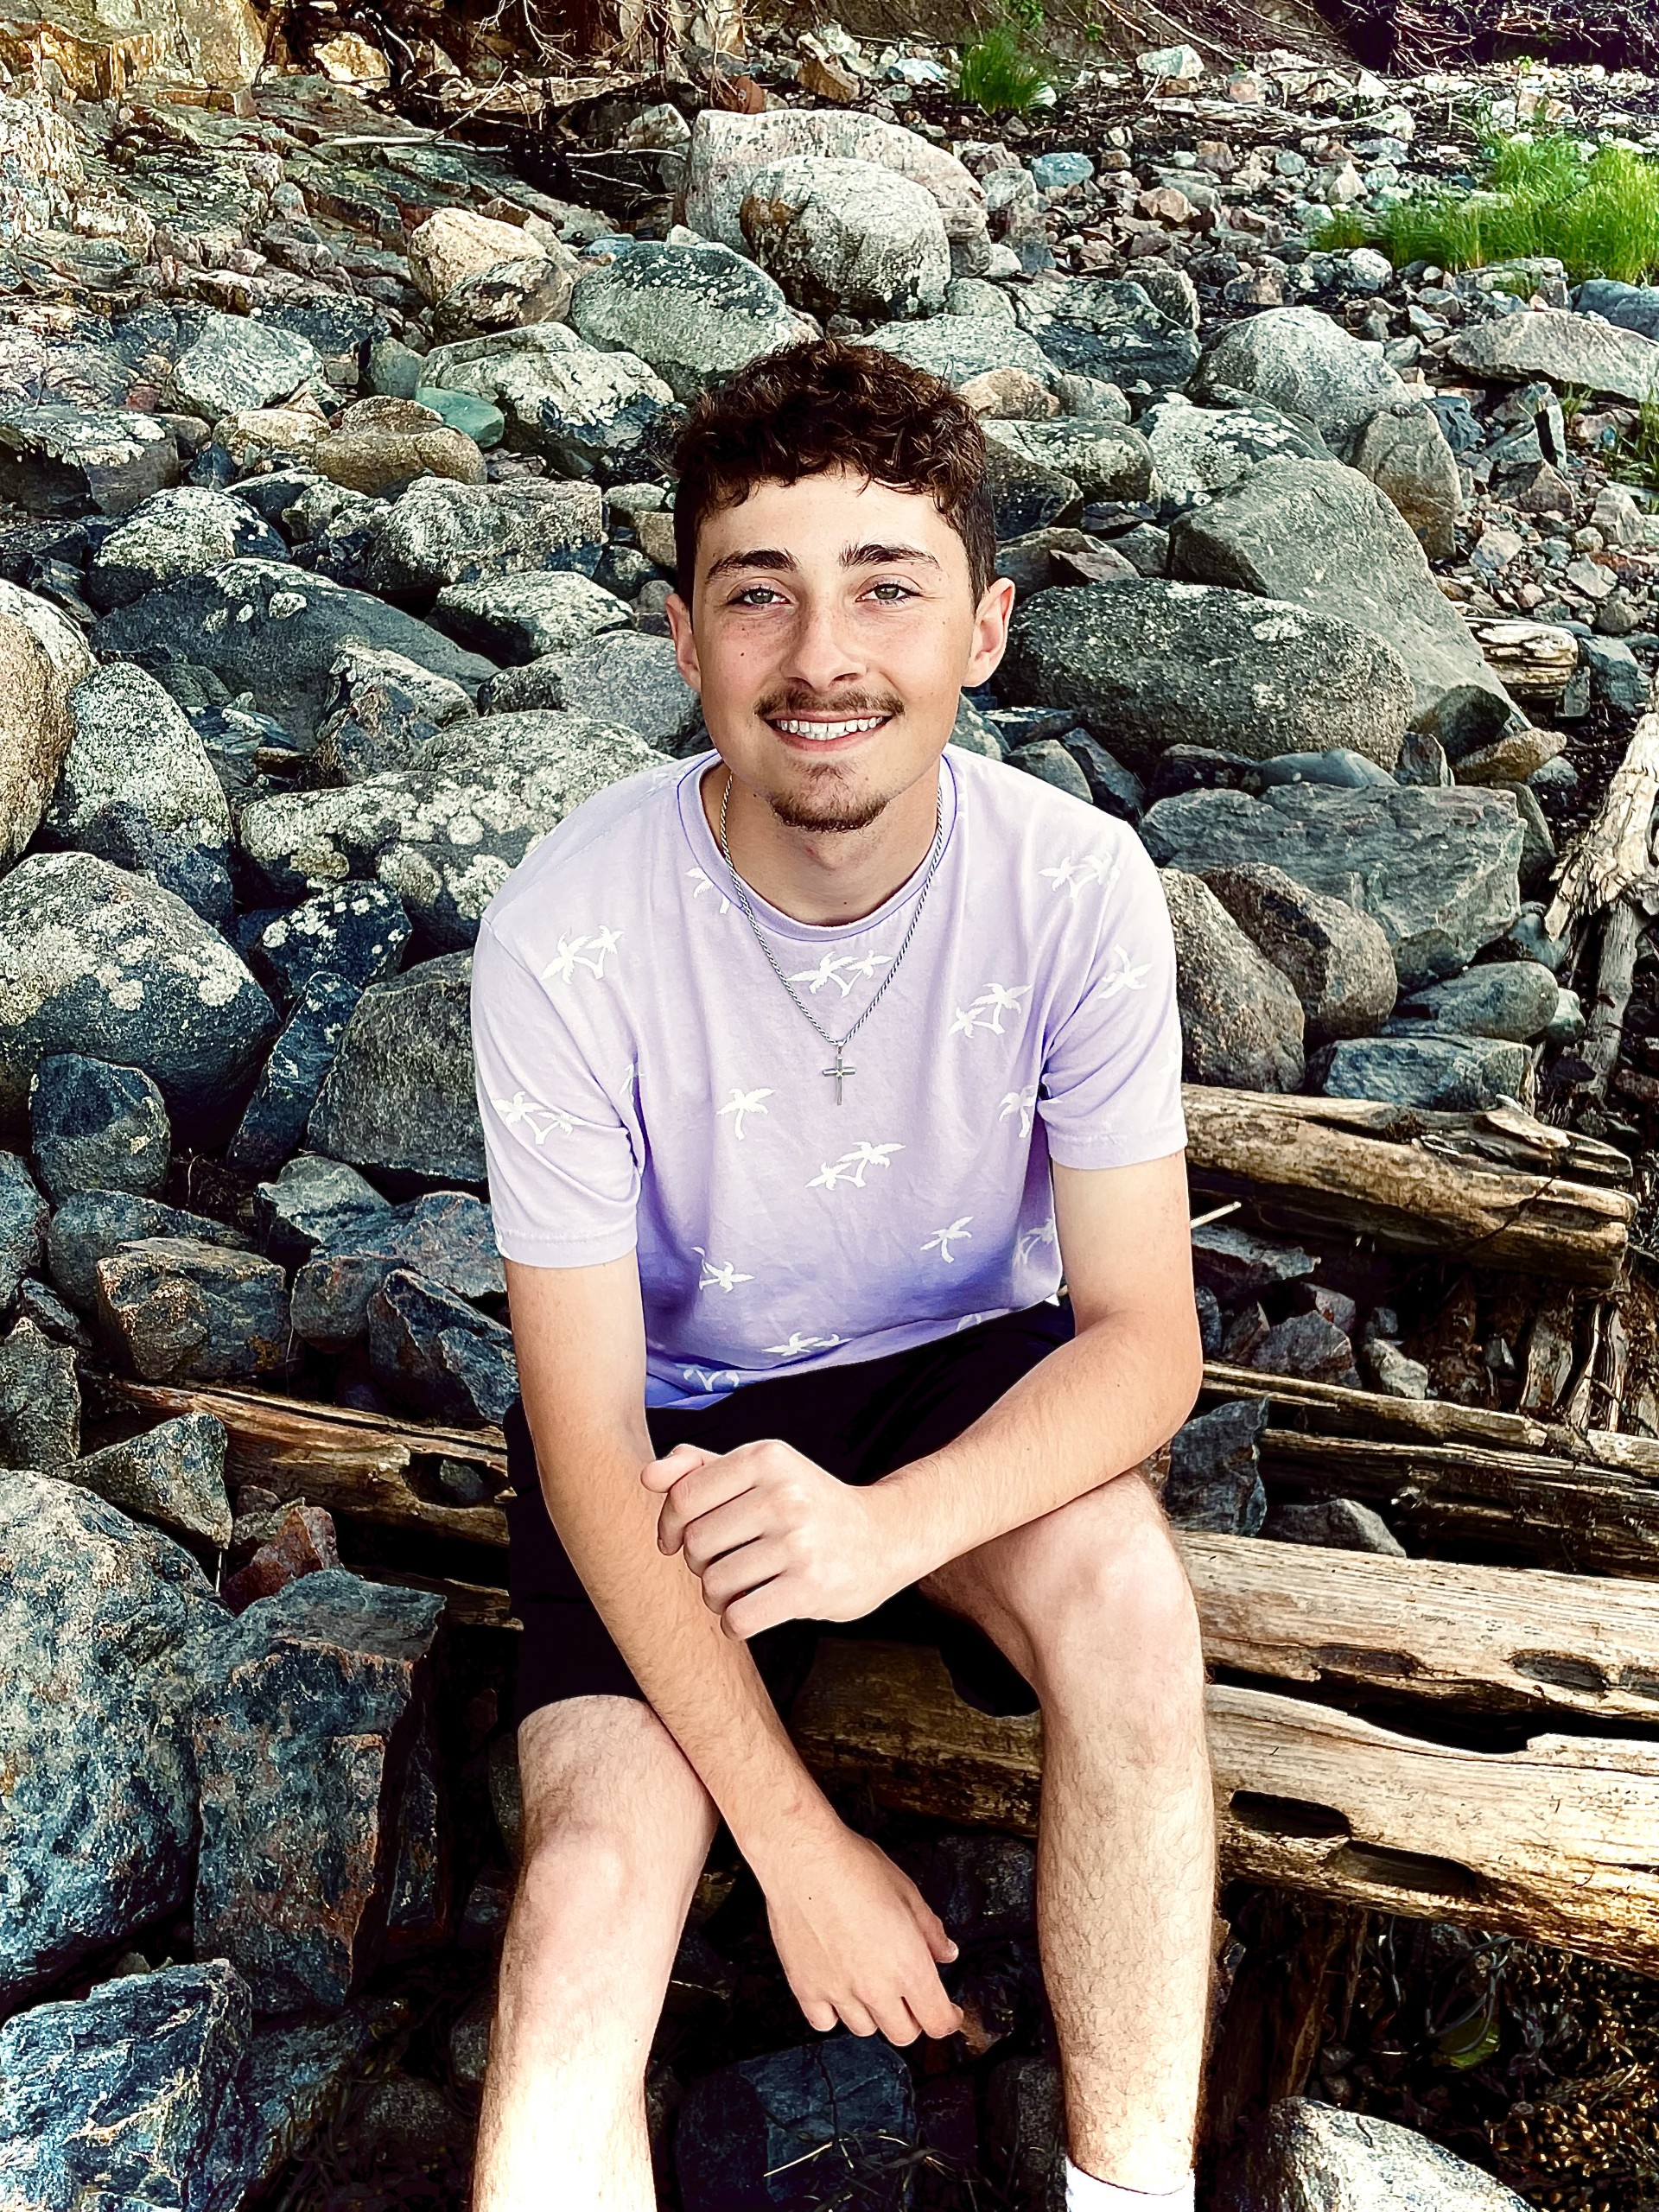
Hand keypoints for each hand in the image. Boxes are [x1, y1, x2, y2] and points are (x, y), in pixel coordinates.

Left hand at [640, 1438, 902, 1638]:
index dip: (668, 1526)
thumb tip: (647, 1477)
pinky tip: (750, 1611)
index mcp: (766, 1457)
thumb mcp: (761, 1471)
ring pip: (712, 1584)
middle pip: (695, 1543)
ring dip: (716, 1596)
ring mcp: (800, 1542)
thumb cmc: (806, 1503)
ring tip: (740, 1588)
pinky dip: (734, 1623)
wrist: (885, 1537)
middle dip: (698, 1562)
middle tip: (724, 1563)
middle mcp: (784, 1494)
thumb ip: (699, 1467)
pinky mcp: (811, 1587)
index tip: (676, 1541)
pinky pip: (738, 1617)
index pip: (682, 1497)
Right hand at [755, 1816, 964, 2044]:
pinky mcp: (806, 1988)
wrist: (803, 1859)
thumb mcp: (907, 1892)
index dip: (948, 2020)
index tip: (949, 2012)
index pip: (937, 2022)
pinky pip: (824, 2022)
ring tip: (869, 1985)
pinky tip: (837, 1990)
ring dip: (873, 2014)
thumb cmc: (855, 1867)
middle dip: (913, 2018)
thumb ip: (931, 1931)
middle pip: (903, 2034)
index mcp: (908, 1965)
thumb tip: (946, 1953)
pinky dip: (833, 2013)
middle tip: (909, 1996)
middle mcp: (875, 1987)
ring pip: (865, 2030)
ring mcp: (839, 1992)